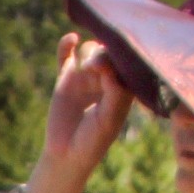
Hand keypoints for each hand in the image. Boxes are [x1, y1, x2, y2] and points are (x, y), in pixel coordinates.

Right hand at [23, 35, 130, 192]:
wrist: (66, 153)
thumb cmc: (94, 140)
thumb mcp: (109, 119)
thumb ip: (114, 92)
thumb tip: (107, 65)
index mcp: (124, 88)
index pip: (128, 62)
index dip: (122, 59)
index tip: (113, 70)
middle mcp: (107, 78)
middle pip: (109, 50)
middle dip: (104, 53)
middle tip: (95, 68)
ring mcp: (86, 76)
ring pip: (90, 49)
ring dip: (90, 50)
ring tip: (86, 67)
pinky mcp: (65, 77)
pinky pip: (67, 54)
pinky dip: (67, 44)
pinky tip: (71, 39)